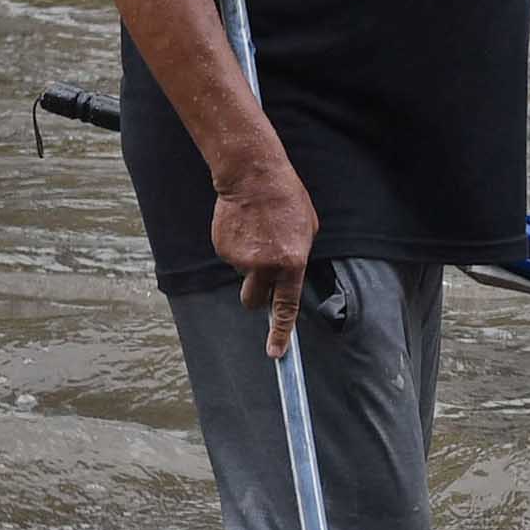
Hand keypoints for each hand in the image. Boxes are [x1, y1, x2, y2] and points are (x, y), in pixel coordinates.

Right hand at [212, 161, 317, 356]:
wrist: (253, 176)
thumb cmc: (287, 201)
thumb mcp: (307, 230)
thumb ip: (298, 257)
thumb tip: (288, 276)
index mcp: (292, 263)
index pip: (285, 307)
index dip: (280, 333)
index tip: (275, 353)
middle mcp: (265, 266)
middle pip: (254, 301)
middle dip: (256, 296)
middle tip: (261, 273)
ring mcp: (240, 259)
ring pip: (243, 274)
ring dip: (249, 261)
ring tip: (258, 231)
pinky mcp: (222, 249)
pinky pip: (231, 257)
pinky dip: (238, 246)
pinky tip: (245, 225)